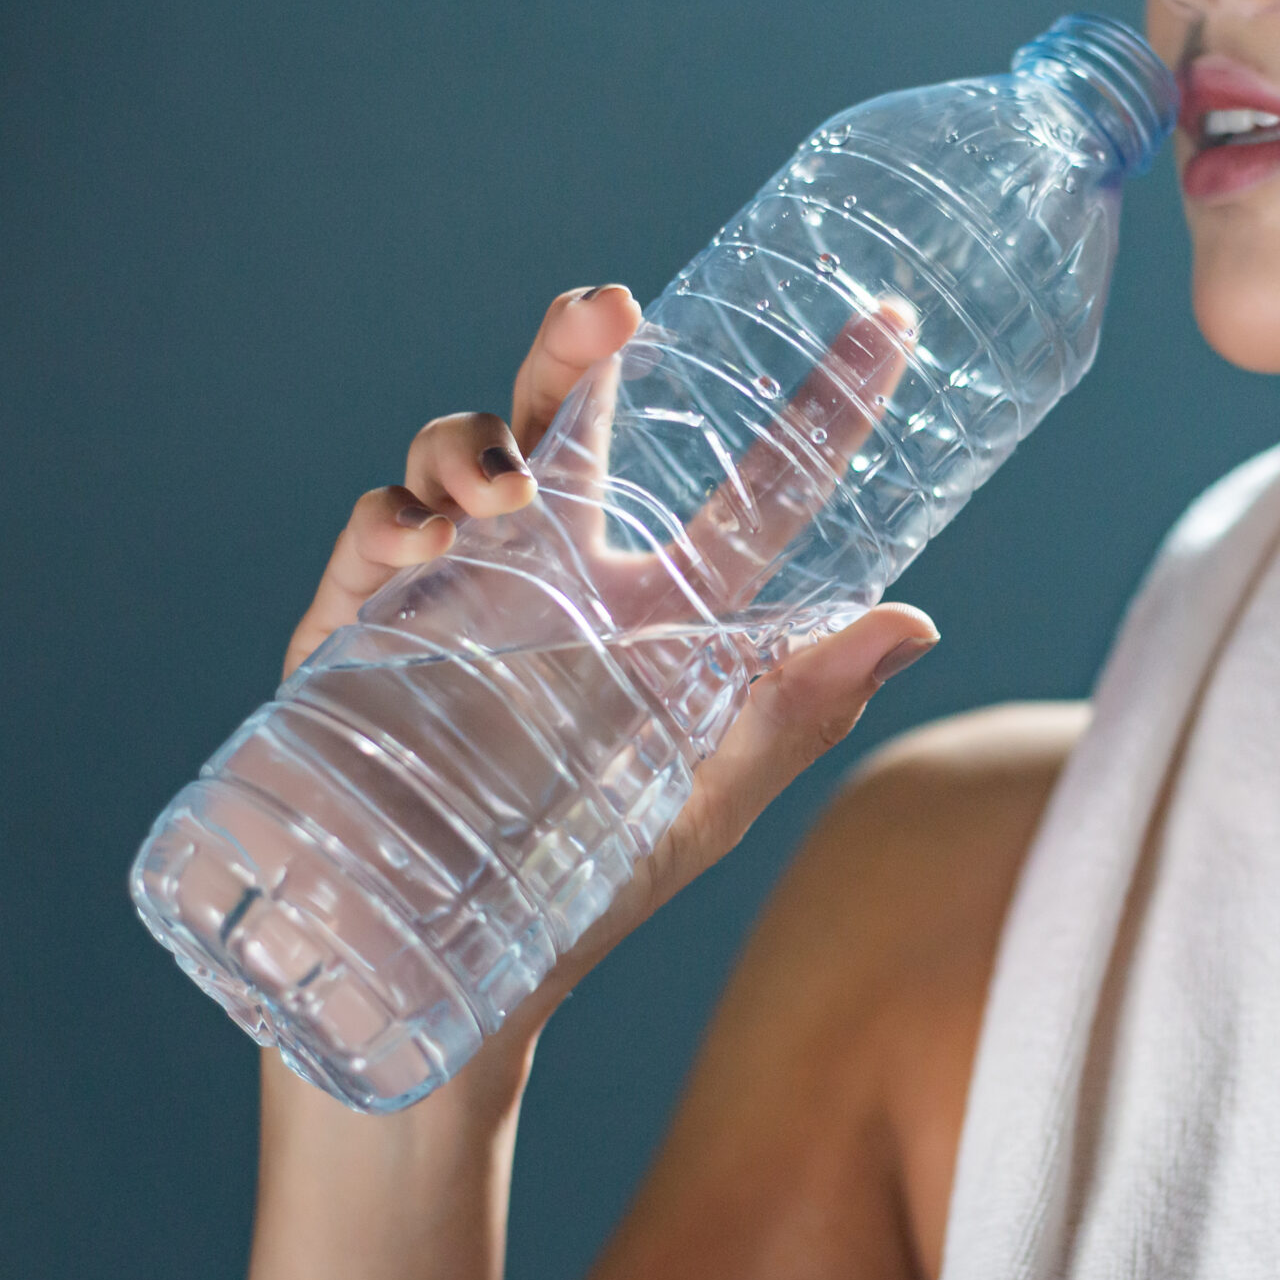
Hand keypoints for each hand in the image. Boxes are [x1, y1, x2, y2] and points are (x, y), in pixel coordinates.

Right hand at [280, 285, 942, 1071]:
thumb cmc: (589, 891)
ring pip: (466, 452)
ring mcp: (458, 589)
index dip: (819, 405)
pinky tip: (418, 541)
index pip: (754, 487)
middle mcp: (563, 575)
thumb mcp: (706, 803)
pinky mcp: (363, 626)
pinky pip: (375, 530)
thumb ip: (799, 712)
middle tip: (607, 307)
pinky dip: (393, 515)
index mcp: (665, 609)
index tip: (888, 321)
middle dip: (578, 344)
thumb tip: (917, 619)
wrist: (435, 972)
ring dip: (477, 437)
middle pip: (576, 416)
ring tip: (498, 483)